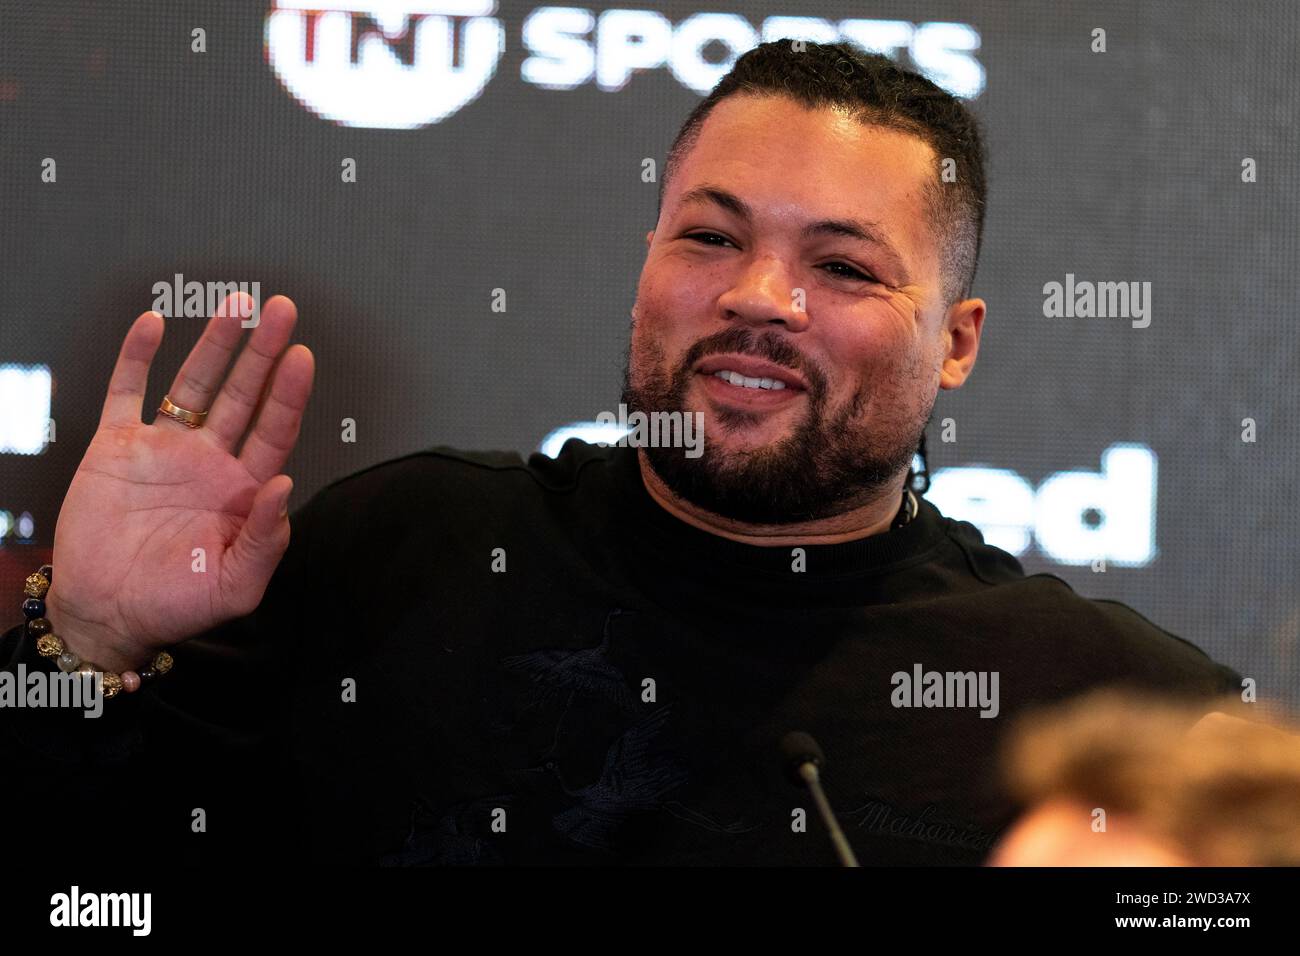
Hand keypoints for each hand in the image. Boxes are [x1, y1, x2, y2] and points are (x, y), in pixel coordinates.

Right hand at [44, 293, 314, 672]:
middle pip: (242, 394)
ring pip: (194, 384)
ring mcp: (164, 448)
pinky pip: (127, 391)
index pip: (274, 429)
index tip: (302, 356)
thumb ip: (266, 539)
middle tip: (282, 311)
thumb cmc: (176, 604)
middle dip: (262, 352)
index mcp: (242, 490)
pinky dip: (137, 356)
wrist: (106, 613)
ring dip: (214, 345)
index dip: (289, 393)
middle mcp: (208, 460)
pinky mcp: (117, 446)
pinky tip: (152, 324)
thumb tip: (285, 483)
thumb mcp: (235, 584)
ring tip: (236, 306)